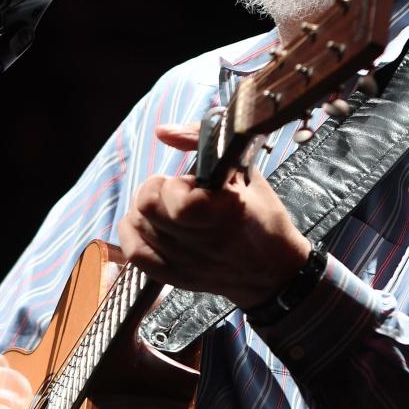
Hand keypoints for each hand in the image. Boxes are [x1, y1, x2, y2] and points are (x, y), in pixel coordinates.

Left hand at [117, 123, 310, 307]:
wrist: (275, 272)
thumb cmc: (263, 218)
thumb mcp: (245, 171)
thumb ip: (203, 141)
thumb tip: (163, 131)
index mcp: (224, 214)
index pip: (174, 196)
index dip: (178, 183)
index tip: (194, 184)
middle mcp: (202, 241)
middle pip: (146, 206)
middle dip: (155, 190)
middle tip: (174, 193)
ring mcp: (186, 262)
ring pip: (137, 225)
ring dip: (146, 210)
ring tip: (166, 209)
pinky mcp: (176, 277)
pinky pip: (134, 253)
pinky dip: (132, 233)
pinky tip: (148, 225)